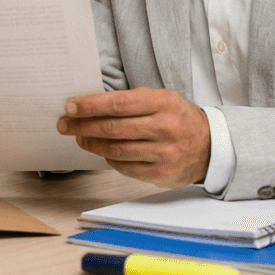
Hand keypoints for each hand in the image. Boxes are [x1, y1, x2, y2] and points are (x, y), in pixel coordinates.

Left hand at [55, 87, 210, 187]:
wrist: (210, 146)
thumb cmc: (178, 119)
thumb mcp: (162, 100)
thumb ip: (132, 102)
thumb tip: (92, 106)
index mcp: (163, 103)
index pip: (118, 103)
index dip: (90, 106)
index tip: (70, 107)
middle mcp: (164, 127)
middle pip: (113, 128)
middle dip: (83, 126)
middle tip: (65, 124)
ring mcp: (163, 153)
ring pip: (115, 149)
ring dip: (91, 144)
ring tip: (80, 138)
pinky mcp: (160, 173)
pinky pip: (124, 167)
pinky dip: (108, 159)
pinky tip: (102, 151)